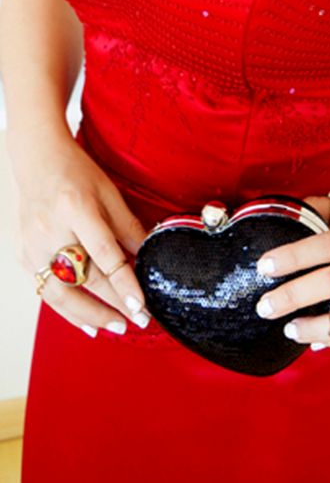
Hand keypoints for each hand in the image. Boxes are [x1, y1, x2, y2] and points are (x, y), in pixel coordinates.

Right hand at [13, 135, 151, 338]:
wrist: (38, 160)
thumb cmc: (76, 173)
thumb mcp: (109, 192)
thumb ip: (128, 226)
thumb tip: (148, 257)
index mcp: (76, 207)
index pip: (105, 254)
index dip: (124, 284)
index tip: (141, 306)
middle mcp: (51, 229)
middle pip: (83, 278)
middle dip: (113, 304)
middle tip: (137, 320)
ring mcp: (32, 244)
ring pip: (60, 294)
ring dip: (89, 316)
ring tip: (114, 326)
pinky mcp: (23, 254)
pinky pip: (45, 290)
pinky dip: (66, 309)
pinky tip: (85, 321)